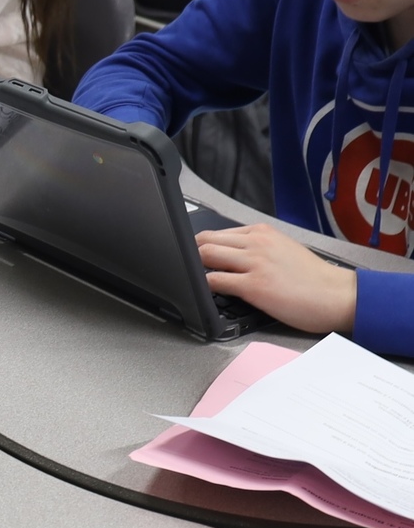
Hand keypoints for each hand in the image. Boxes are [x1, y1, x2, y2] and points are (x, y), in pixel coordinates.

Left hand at [196, 223, 356, 334]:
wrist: (339, 295)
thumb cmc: (314, 277)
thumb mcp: (283, 248)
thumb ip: (256, 246)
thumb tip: (231, 253)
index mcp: (261, 232)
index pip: (217, 232)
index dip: (201, 244)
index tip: (194, 253)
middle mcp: (255, 243)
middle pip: (205, 240)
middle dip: (192, 253)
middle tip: (188, 266)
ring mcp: (254, 263)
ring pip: (206, 255)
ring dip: (196, 267)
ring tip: (194, 277)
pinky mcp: (255, 286)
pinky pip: (217, 281)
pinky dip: (205, 286)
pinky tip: (206, 291)